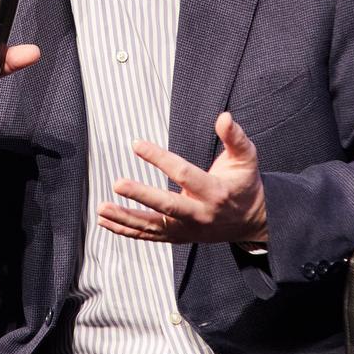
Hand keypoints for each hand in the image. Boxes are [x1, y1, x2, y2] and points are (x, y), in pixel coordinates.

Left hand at [97, 112, 267, 243]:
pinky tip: (105, 221)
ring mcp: (188, 230)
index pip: (184, 174)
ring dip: (125, 218)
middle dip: (140, 195)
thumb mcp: (246, 158)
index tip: (136, 144)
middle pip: (167, 206)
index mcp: (215, 192)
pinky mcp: (179, 238)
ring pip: (153, 227)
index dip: (159, 158)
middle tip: (117, 183)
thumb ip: (235, 137)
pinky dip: (126, 230)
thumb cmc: (245, 184)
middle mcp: (200, 214)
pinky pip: (149, 235)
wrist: (253, 221)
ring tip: (101, 208)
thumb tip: (224, 116)